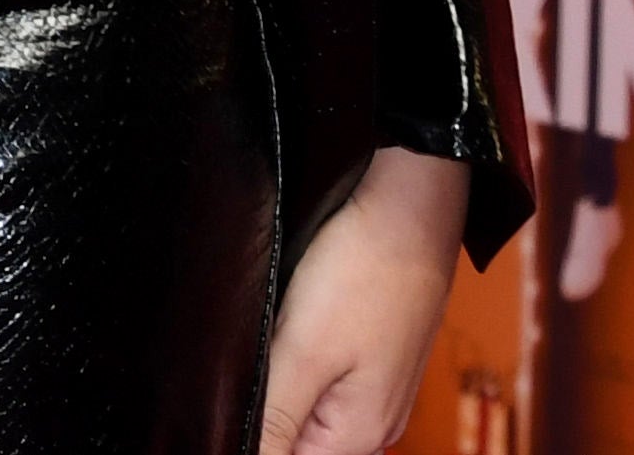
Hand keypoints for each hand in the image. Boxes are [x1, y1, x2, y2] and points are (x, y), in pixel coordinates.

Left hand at [259, 145, 469, 454]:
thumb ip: (272, 417)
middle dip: (255, 413)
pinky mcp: (369, 353)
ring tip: (253, 343)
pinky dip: (291, 364)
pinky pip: (320, 378)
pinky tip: (275, 333)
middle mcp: (374, 422)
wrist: (413, 202)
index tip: (220, 397)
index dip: (241, 436)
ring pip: (305, 409)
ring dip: (271, 388)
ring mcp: (374, 388)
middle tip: (234, 362)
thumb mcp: (305, 350)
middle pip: (294, 440)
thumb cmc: (363, 270)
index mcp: (360, 434)